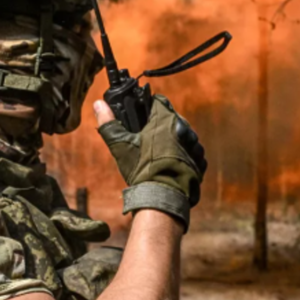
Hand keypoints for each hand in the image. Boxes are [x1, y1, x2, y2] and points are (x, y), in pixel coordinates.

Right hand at [94, 96, 205, 227]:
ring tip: (160, 155)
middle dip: (161, 125)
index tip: (142, 118)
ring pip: (183, 135)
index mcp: (165, 119)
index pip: (159, 102)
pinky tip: (171, 165)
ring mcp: (195, 144)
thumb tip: (98, 104)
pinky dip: (183, 155)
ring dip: (174, 140)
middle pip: (172, 118)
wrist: (163, 197)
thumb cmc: (141, 170)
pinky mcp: (201, 160)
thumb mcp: (120, 145)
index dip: (149, 108)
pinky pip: (192, 152)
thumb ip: (109, 122)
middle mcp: (184, 128)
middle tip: (148, 140)